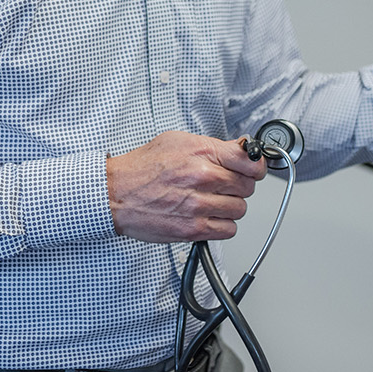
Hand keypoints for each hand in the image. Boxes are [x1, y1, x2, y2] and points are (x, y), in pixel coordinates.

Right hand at [106, 130, 268, 242]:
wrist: (116, 194)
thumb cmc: (143, 167)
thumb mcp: (178, 141)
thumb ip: (212, 146)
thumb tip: (241, 149)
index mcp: (201, 154)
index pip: (250, 160)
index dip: (256, 165)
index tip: (253, 169)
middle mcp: (202, 178)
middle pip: (247, 186)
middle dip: (239, 185)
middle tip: (224, 185)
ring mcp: (198, 206)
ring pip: (240, 209)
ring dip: (230, 206)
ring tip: (212, 200)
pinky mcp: (192, 229)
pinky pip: (228, 230)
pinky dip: (223, 225)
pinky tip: (209, 216)